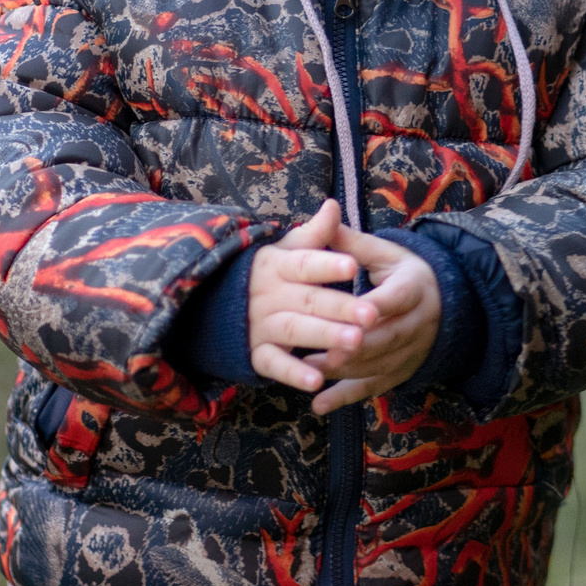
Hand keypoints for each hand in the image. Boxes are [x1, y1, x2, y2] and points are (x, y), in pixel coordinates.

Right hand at [245, 200, 374, 392]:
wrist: (215, 303)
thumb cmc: (269, 273)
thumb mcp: (286, 249)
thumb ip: (314, 233)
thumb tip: (333, 204)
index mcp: (277, 264)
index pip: (305, 263)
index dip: (327, 264)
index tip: (353, 265)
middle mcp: (268, 294)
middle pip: (308, 300)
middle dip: (340, 307)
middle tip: (371, 315)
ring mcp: (260, 324)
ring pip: (295, 330)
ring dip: (324, 336)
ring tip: (355, 342)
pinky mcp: (256, 352)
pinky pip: (274, 364)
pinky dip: (293, 373)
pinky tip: (317, 381)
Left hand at [305, 226, 440, 415]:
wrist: (441, 303)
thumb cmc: (402, 274)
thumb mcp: (384, 253)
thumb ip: (351, 243)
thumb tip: (325, 213)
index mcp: (413, 287)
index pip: (396, 298)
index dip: (377, 307)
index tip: (355, 312)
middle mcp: (417, 323)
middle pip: (387, 339)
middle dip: (356, 346)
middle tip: (323, 350)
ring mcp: (410, 352)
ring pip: (378, 366)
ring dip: (345, 371)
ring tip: (310, 369)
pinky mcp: (399, 373)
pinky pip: (373, 388)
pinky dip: (345, 398)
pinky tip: (318, 404)